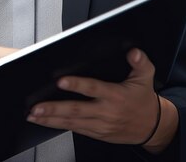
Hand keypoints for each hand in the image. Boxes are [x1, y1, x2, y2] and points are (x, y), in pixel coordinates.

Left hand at [27, 48, 173, 146]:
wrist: (152, 127)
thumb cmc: (144, 100)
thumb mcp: (147, 77)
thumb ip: (140, 63)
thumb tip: (134, 52)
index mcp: (115, 95)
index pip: (93, 89)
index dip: (76, 85)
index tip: (60, 81)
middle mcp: (105, 112)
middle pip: (76, 110)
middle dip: (54, 109)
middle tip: (36, 107)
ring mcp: (100, 125)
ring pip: (72, 122)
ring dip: (51, 119)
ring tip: (33, 116)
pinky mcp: (96, 133)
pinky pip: (75, 130)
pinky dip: (58, 126)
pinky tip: (45, 122)